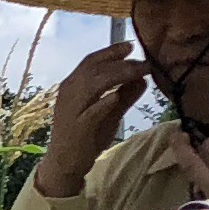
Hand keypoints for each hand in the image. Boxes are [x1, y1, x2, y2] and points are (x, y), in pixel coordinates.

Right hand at [34, 46, 154, 196]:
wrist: (65, 163)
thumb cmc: (86, 137)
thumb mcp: (109, 113)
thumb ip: (125, 96)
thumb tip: (143, 79)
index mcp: (73, 86)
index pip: (91, 61)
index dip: (111, 51)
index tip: (131, 46)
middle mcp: (69, 93)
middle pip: (93, 69)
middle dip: (119, 61)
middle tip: (142, 60)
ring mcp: (71, 110)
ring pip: (92, 85)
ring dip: (117, 75)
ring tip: (138, 71)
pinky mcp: (77, 127)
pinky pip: (89, 112)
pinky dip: (102, 103)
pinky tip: (115, 97)